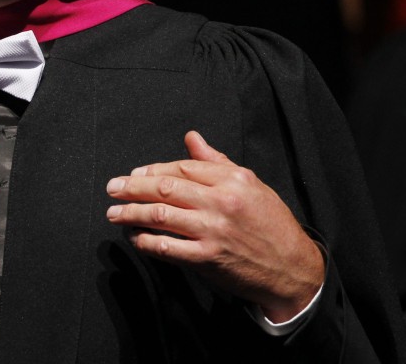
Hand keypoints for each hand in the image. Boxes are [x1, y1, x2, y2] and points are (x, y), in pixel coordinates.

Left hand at [105, 131, 323, 321]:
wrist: (293, 268)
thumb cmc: (271, 224)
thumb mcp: (250, 184)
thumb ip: (216, 161)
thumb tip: (192, 137)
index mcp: (232, 179)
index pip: (182, 168)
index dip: (152, 170)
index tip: (134, 174)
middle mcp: (222, 201)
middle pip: (165, 188)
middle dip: (132, 187)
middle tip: (112, 188)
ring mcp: (214, 230)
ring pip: (161, 215)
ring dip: (132, 213)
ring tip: (114, 213)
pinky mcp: (208, 258)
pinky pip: (167, 247)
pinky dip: (146, 241)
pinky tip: (135, 237)